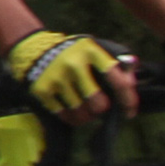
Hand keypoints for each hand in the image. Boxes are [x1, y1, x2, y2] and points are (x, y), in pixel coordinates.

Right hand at [5, 28, 132, 121]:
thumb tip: (131, 83)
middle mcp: (73, 63)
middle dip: (101, 110)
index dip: (127, 99)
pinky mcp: (42, 88)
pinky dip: (71, 118)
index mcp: (91, 51)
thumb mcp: (95, 50)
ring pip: (80, 112)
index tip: (129, 112)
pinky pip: (63, 114)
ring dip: (87, 117)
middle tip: (100, 109)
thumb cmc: (74, 53)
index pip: (116, 79)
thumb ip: (116, 64)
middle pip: (97, 102)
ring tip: (87, 113)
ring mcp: (56, 76)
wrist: (33, 48)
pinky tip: (73, 114)